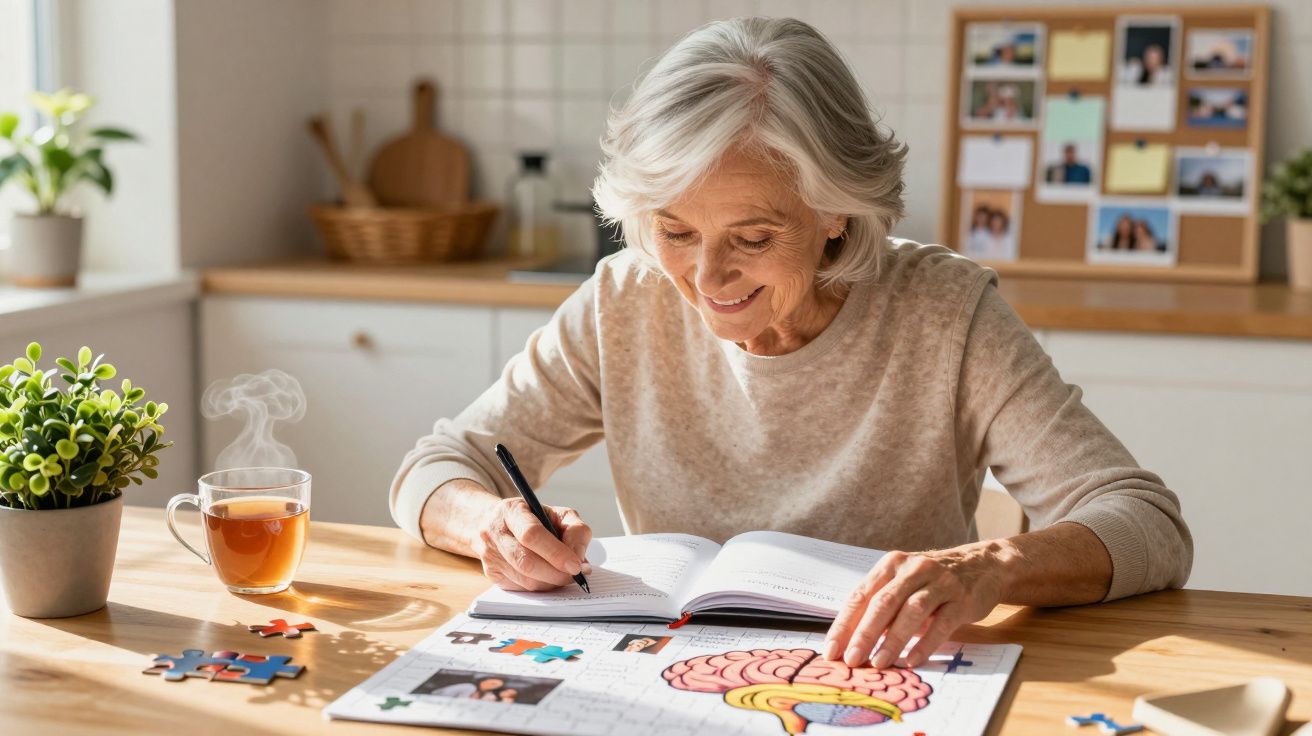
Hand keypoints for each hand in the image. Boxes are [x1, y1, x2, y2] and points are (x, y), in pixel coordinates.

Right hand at [471, 497, 592, 591]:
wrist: (495, 522)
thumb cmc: (532, 518)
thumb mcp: (557, 513)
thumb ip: (575, 531)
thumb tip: (580, 561)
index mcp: (511, 510)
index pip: (532, 534)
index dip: (556, 553)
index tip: (576, 565)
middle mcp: (494, 532)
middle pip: (526, 561)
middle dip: (556, 573)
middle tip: (575, 576)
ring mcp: (489, 555)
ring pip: (524, 580)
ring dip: (550, 582)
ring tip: (564, 576)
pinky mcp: (491, 573)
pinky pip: (520, 588)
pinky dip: (540, 586)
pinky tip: (547, 577)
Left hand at [823, 545, 1005, 668]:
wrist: (984, 565)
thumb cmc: (933, 581)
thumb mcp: (904, 584)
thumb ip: (882, 607)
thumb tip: (852, 642)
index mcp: (891, 564)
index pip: (860, 595)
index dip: (844, 624)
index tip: (831, 650)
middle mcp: (913, 569)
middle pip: (883, 603)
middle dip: (864, 634)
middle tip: (851, 660)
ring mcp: (940, 583)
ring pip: (911, 611)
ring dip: (892, 640)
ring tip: (878, 663)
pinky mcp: (962, 599)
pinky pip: (941, 624)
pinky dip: (925, 643)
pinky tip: (912, 660)